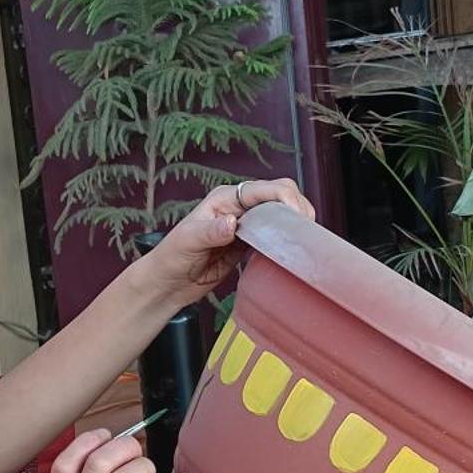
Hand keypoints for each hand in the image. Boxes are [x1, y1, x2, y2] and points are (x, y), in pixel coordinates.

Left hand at [141, 178, 315, 304]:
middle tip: (306, 231)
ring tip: (305, 240)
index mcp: (225, 198)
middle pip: (279, 196)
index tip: (297, 217)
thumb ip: (210, 231)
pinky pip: (274, 237)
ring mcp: (246, 226)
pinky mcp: (249, 244)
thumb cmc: (171, 257)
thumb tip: (232, 223)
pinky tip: (291, 251)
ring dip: (294, 224)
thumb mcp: (188, 242)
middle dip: (297, 208)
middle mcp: (238, 207)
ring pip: (280, 215)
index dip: (285, 198)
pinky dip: (286, 240)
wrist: (167, 284)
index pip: (263, 189)